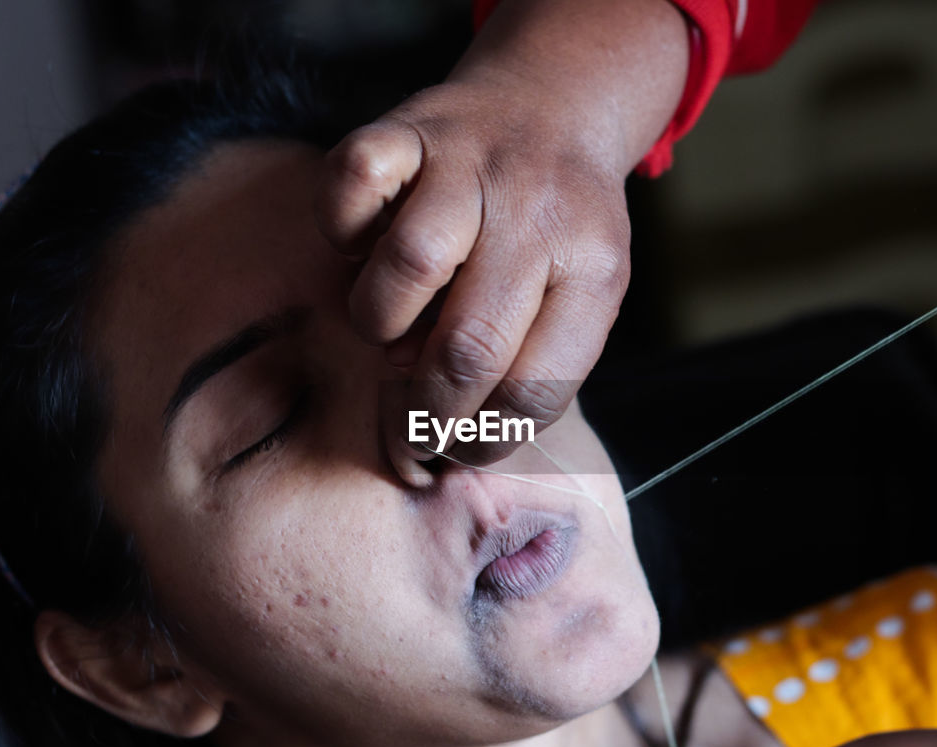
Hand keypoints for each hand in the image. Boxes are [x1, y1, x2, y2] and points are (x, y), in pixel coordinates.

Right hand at [314, 0, 685, 484]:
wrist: (554, 104)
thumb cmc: (559, 228)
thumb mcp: (585, 294)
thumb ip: (533, 366)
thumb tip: (444, 447)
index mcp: (594, 267)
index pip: (535, 389)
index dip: (486, 442)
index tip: (460, 451)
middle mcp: (537, 212)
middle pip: (469, 347)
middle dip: (429, 411)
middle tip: (415, 424)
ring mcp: (471, 164)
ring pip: (406, 268)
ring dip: (381, 325)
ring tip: (394, 329)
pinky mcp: (408, 129)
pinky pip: (349, 188)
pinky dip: (341, 235)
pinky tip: (364, 250)